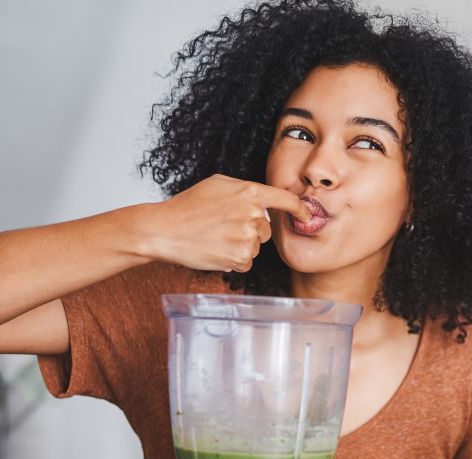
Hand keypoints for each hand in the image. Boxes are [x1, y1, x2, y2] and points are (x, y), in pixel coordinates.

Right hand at [135, 174, 310, 272]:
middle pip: (267, 229)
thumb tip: (265, 201)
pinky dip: (233, 259)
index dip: (299, 209)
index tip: (306, 215)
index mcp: (250, 193)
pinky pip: (246, 262)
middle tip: (223, 226)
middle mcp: (253, 215)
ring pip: (256, 246)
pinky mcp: (240, 258)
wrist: (165, 230)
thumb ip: (245, 189)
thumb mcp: (218, 184)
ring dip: (240, 245)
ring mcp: (247, 237)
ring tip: (216, 237)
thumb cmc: (188, 205)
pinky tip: (215, 250)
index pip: (285, 200)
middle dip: (251, 230)